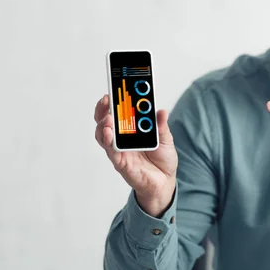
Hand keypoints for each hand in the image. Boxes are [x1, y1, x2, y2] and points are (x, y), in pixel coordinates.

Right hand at [94, 94, 177, 216]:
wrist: (165, 181)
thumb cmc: (162, 159)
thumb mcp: (166, 139)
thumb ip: (161, 126)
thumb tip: (162, 111)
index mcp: (131, 129)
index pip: (117, 111)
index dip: (113, 100)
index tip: (114, 88)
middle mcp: (121, 138)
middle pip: (104, 121)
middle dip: (103, 109)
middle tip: (107, 99)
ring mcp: (119, 151)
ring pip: (103, 136)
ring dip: (103, 125)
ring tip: (108, 118)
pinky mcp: (121, 163)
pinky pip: (112, 152)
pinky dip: (109, 143)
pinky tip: (110, 134)